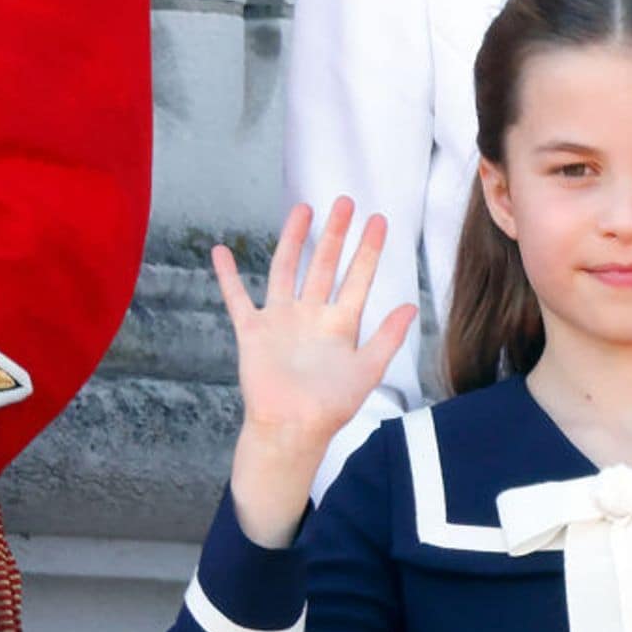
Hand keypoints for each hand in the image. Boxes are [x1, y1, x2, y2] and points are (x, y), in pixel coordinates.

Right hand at [214, 197, 416, 545]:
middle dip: (335, 234)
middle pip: (324, 264)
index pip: (358, 278)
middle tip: (345, 201)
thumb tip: (410, 305)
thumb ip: (388, 337)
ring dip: (293, 239)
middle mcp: (311, 316)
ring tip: (303, 208)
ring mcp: (281, 321)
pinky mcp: (253, 332)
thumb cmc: (330, 408)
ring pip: (286, 269)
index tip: (379, 220)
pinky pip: (238, 298)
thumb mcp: (368, 371)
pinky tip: (221, 251)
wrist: (291, 429)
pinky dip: (228, 276)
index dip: (369, 250)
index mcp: (340, 325)